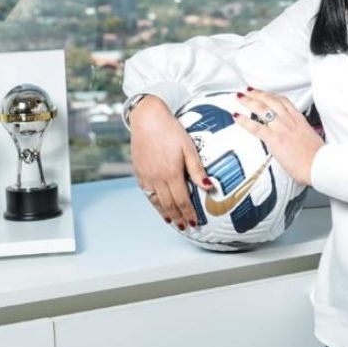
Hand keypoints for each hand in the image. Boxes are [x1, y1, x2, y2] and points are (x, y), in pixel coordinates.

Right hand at [129, 95, 212, 229]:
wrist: (147, 119)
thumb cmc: (171, 130)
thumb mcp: (189, 147)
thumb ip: (197, 169)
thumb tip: (208, 186)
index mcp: (171, 173)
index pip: (182, 200)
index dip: (188, 213)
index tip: (193, 222)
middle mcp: (157, 178)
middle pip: (169, 204)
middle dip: (178, 217)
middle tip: (184, 226)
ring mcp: (146, 176)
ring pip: (156, 200)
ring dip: (164, 213)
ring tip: (172, 221)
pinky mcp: (138, 172)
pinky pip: (146, 192)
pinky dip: (153, 202)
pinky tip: (158, 205)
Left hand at [234, 88, 323, 185]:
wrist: (318, 165)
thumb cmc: (317, 157)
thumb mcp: (311, 139)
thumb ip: (301, 135)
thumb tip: (297, 139)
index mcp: (299, 120)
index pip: (284, 101)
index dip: (272, 95)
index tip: (266, 93)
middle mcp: (290, 121)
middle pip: (272, 101)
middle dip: (258, 94)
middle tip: (249, 90)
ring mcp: (281, 128)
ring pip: (262, 109)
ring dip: (249, 101)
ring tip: (240, 97)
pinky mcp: (274, 139)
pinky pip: (256, 127)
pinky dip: (244, 121)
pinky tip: (237, 117)